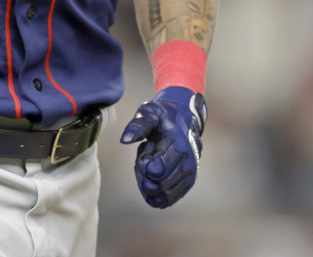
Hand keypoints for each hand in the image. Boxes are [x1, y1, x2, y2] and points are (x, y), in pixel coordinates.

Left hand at [119, 86, 205, 207]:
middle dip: (144, 175)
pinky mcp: (186, 185)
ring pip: (160, 196)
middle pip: (156, 186)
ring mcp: (188, 176)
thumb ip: (137, 125)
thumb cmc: (165, 115)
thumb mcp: (150, 112)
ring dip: (149, 184)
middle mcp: (187, 165)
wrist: (185, 118)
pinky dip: (154, 193)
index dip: (144, 164)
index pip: (156, 171)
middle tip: (146, 157)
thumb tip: (124, 140)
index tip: (146, 149)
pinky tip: (151, 176)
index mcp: (179, 147)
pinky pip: (165, 200)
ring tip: (150, 165)